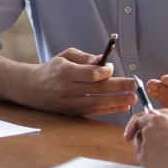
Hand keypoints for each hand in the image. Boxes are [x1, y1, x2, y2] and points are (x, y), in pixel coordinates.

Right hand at [22, 48, 137, 115]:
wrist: (32, 88)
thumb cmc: (52, 69)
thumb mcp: (65, 56)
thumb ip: (85, 57)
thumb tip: (102, 60)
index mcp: (66, 72)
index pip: (91, 74)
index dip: (105, 72)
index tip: (112, 68)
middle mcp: (68, 89)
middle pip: (98, 89)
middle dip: (119, 87)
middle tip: (135, 85)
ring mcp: (70, 103)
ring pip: (98, 103)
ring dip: (117, 101)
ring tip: (132, 98)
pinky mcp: (72, 112)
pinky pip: (94, 111)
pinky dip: (109, 109)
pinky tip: (122, 106)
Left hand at [129, 110, 167, 167]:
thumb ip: (161, 121)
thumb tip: (150, 115)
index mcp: (156, 119)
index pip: (139, 120)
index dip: (135, 126)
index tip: (131, 133)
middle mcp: (147, 130)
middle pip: (139, 134)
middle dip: (144, 139)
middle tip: (155, 146)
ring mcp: (144, 144)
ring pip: (140, 146)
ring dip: (147, 149)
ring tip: (163, 153)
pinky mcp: (144, 158)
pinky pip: (142, 158)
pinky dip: (149, 159)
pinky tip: (162, 160)